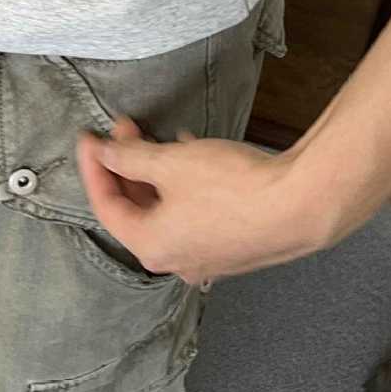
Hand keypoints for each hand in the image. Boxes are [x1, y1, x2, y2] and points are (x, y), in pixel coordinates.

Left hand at [75, 115, 327, 287]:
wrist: (300, 205)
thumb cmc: (232, 188)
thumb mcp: (171, 163)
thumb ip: (131, 157)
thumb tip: (105, 153)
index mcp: (151, 247)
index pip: (106, 206)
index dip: (94, 168)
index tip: (90, 138)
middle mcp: (176, 261)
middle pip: (137, 211)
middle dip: (128, 167)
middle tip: (126, 129)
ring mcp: (208, 258)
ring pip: (168, 212)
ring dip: (157, 174)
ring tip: (159, 137)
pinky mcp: (235, 246)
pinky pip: (195, 215)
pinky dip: (185, 187)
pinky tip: (194, 155)